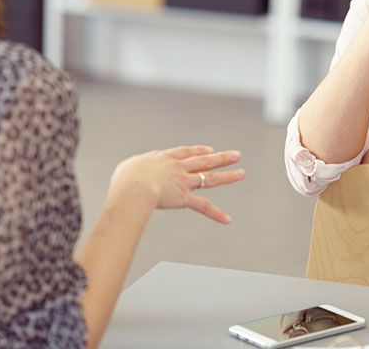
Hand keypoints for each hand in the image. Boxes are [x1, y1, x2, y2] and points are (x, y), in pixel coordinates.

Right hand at [109, 146, 244, 223]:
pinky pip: (203, 207)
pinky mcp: (184, 198)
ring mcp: (183, 182)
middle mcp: (177, 168)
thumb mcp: (127, 170)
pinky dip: (216, 214)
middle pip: (203, 161)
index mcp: (163, 159)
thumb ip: (132, 173)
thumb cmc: (125, 179)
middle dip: (220, 158)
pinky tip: (228, 220)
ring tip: (242, 173)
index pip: (185, 153)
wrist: (134, 185)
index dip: (198, 151)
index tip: (209, 149)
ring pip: (209, 178)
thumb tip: (128, 179)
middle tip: (236, 154)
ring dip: (227, 176)